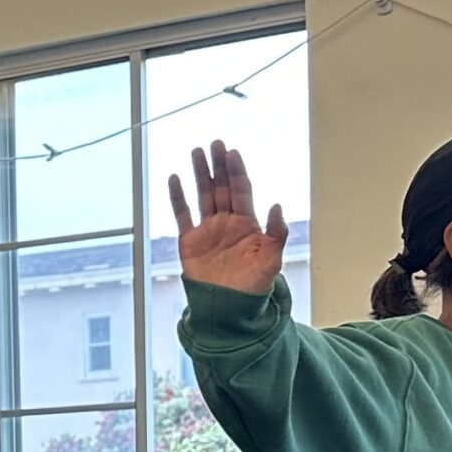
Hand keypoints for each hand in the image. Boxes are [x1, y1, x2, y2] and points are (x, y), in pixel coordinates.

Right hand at [167, 141, 289, 295]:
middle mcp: (227, 222)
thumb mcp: (272, 259)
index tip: (232, 153)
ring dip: (200, 174)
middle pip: (221, 187)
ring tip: (196, 152)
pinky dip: (177, 197)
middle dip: (218, 165)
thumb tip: (276, 205)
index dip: (236, 171)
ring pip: (202, 195)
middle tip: (215, 143)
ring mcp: (208, 230)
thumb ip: (276, 232)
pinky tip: (175, 179)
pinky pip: (182, 215)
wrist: (228, 308)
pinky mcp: (190, 241)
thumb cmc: (254, 286)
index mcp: (248, 224)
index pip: (241, 190)